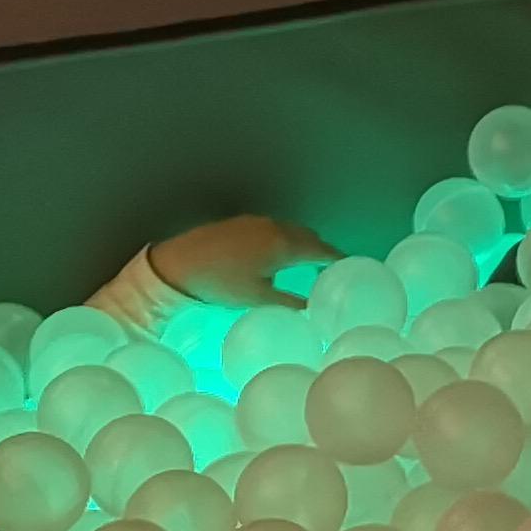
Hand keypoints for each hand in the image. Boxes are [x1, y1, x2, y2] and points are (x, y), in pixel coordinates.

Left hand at [150, 214, 338, 309]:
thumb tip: (313, 309)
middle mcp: (276, 227)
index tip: (350, 269)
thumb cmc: (221, 283)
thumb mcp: (259, 298)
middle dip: (322, 251)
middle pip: (309, 237)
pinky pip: (275, 228)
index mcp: (284, 244)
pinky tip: (277, 255)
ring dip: (303, 244)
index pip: (322, 250)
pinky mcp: (243, 222)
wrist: (180, 263)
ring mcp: (258, 221)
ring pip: (291, 231)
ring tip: (307, 264)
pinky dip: (286, 239)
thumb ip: (291, 302)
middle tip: (331, 270)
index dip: (338, 260)